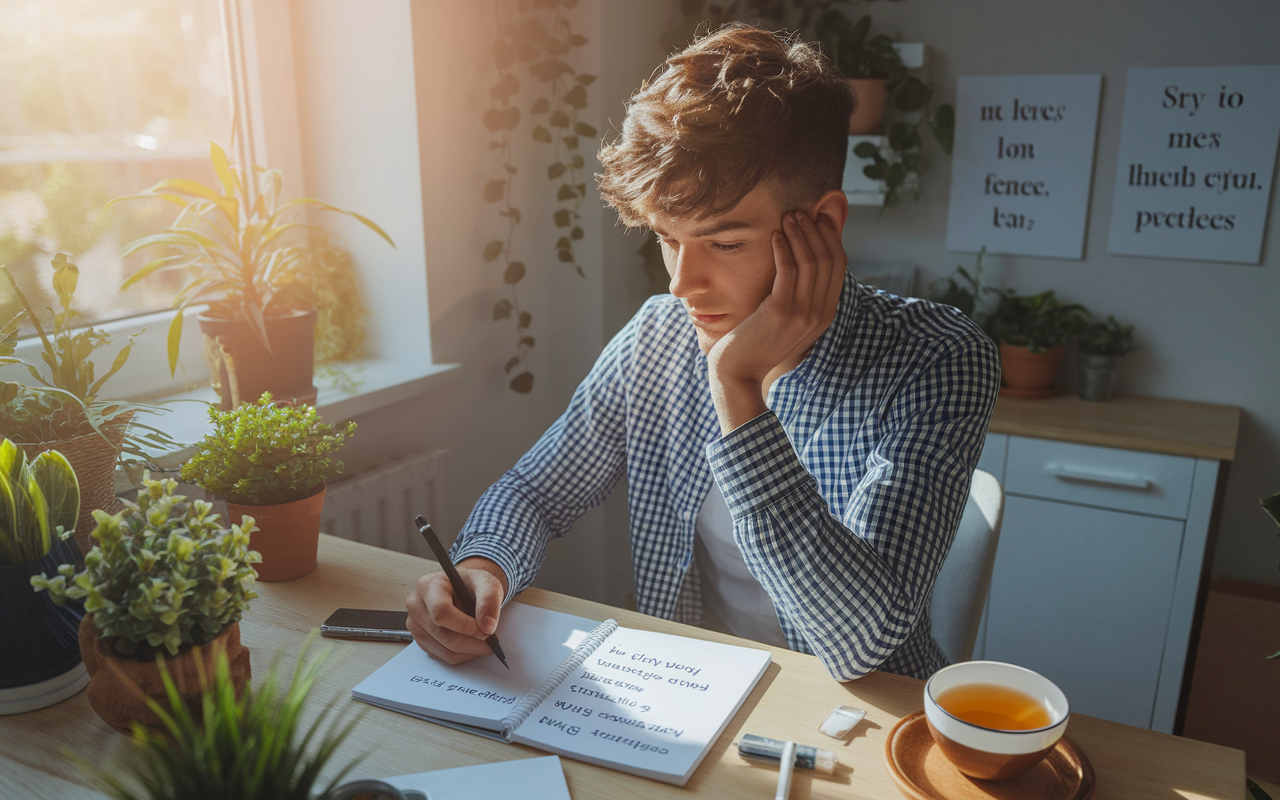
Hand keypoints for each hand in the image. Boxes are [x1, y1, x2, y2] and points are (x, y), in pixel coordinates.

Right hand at [405, 557, 508, 664]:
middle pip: (443, 635)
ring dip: (469, 651)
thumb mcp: (486, 583)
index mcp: (428, 585)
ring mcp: (415, 625)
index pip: (441, 612)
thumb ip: (489, 599)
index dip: (465, 625)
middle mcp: (416, 605)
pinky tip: (471, 644)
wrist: (463, 590)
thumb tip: (488, 627)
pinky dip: (461, 655)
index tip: (486, 631)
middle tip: (492, 643)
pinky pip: (442, 656)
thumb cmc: (471, 585)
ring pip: (444, 650)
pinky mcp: (420, 640)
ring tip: (484, 643)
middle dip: (472, 643)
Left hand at [707, 207, 845, 431]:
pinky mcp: (781, 311)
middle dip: (815, 229)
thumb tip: (800, 262)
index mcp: (826, 314)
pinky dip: (784, 247)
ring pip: (811, 260)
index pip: (839, 265)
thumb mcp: (785, 318)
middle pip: (829, 258)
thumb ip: (799, 295)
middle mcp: (820, 313)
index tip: (816, 218)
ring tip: (786, 217)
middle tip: (799, 211)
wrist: (738, 374)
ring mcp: (803, 313)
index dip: (829, 236)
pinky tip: (774, 235)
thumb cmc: (756, 343)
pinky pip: (789, 270)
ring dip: (799, 233)